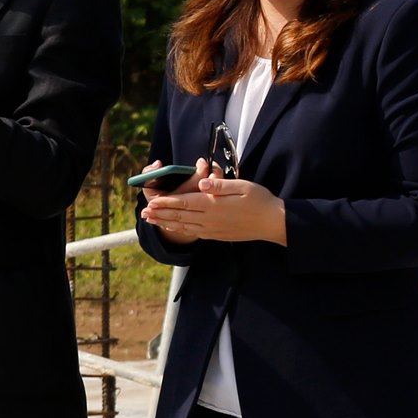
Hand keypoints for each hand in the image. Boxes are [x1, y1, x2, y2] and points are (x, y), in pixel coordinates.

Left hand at [141, 158, 288, 244]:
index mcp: (213, 205)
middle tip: (143, 213)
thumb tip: (201, 182)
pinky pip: (194, 233)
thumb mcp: (241, 186)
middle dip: (160, 213)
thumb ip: (219, 185)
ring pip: (184, 226)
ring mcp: (213, 229)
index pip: (184, 202)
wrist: (274, 223)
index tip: (151, 202)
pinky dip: (180, 230)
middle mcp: (210, 219)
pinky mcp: (217, 235)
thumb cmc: (260, 201)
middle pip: (180, 215)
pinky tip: (174, 227)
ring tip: (151, 221)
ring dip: (166, 223)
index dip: (166, 202)